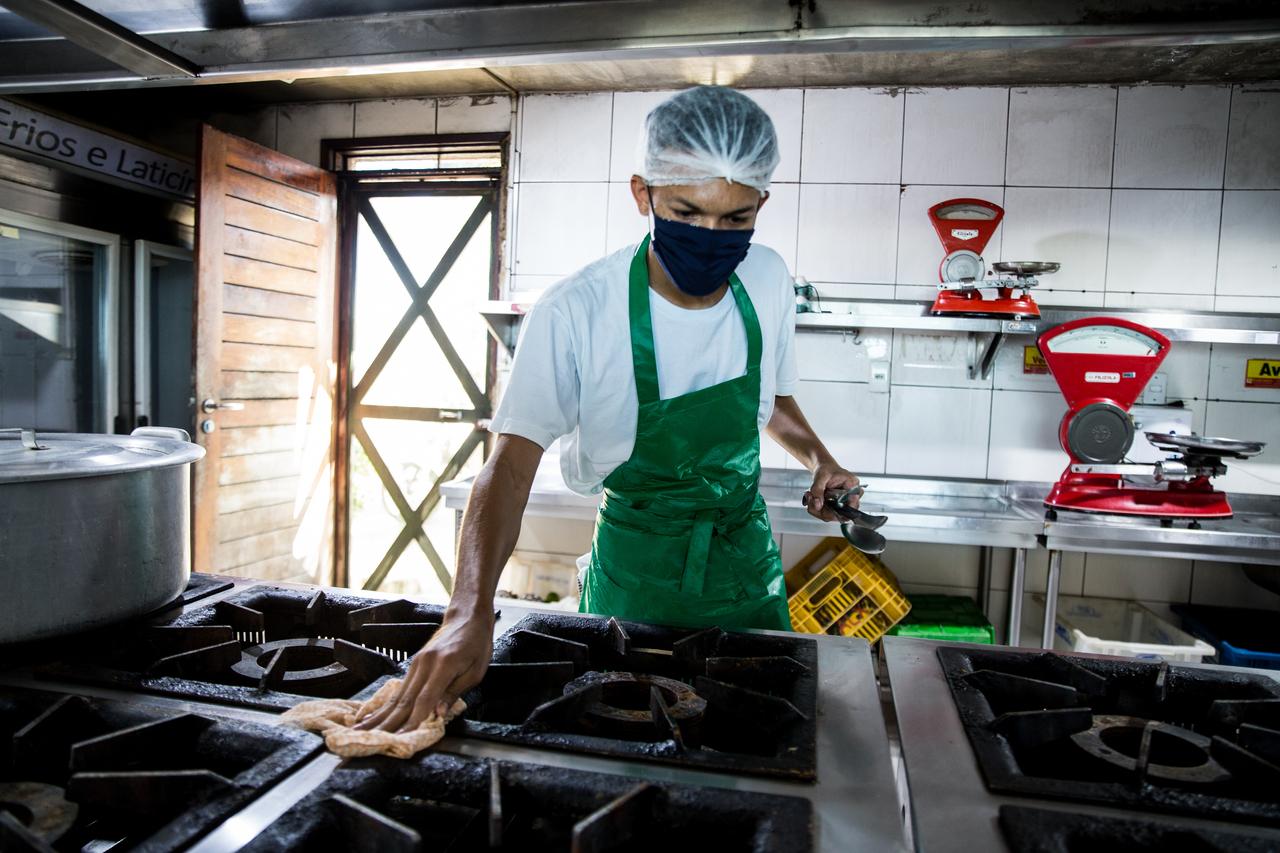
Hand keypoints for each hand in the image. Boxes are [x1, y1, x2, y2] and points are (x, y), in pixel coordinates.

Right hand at [353, 612, 492, 732]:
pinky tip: (372, 715)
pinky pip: (398, 689)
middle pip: (404, 700)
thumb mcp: (475, 672)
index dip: (413, 721)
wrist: (467, 618)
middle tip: (371, 741)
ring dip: (379, 716)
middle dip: (387, 724)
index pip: (424, 699)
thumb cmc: (476, 644)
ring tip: (360, 731)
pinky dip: (384, 705)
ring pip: (396, 696)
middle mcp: (424, 664)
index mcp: (443, 666)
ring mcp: (415, 664)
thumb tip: (436, 715)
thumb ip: (453, 693)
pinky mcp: (412, 665)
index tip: (402, 739)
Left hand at [801, 462, 860, 521]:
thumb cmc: (826, 470)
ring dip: (817, 509)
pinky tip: (812, 498)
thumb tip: (818, 506)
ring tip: (810, 495)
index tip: (822, 508)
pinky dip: (817, 508)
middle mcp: (851, 497)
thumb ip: (818, 490)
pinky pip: (827, 513)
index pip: (852, 506)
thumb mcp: (820, 477)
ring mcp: (844, 504)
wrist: (824, 469)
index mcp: (853, 486)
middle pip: (841, 515)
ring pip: (832, 515)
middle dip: (822, 510)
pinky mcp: (837, 507)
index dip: (839, 512)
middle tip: (810, 497)